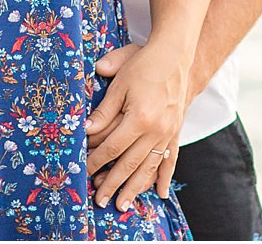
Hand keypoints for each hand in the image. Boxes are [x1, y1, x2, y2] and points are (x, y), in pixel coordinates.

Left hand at [84, 42, 188, 211]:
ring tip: (123, 205)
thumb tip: (86, 131)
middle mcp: (156, 130)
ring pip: (149, 167)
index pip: (113, 147)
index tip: (85, 173)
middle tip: (100, 201)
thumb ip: (103, 110)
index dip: (97, 162)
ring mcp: (168, 133)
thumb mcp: (119, 84)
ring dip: (135, 188)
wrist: (174, 56)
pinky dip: (164, 177)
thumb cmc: (143, 65)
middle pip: (130, 163)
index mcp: (139, 117)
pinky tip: (161, 193)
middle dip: (113, 184)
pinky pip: (170, 160)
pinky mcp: (176, 131)